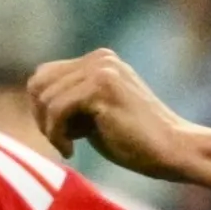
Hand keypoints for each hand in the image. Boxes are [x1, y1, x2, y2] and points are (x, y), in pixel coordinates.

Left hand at [30, 50, 203, 180]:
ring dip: (50, 130)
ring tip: (70, 147)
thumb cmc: (137, 141)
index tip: (60, 134)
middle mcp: (100, 58)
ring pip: (45, 98)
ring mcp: (102, 70)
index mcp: (100, 60)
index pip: (45, 75)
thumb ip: (73, 102)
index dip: (42, 108)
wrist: (174, 150)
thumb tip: (36, 102)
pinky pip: (57, 110)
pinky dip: (56, 135)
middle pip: (39, 83)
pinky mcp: (102, 88)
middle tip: (61, 142)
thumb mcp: (97, 114)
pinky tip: (71, 151)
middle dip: (41, 118)